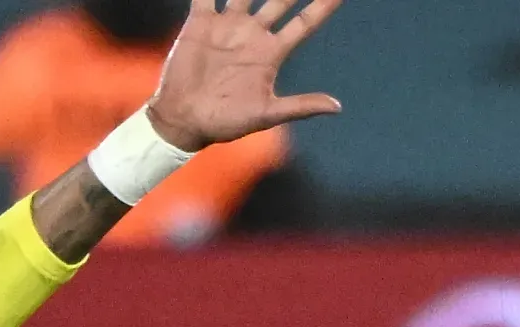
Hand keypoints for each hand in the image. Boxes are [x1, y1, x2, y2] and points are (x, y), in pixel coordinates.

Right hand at [146, 0, 343, 151]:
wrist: (182, 121)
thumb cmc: (224, 122)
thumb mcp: (265, 115)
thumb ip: (299, 106)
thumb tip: (336, 107)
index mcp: (271, 52)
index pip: (305, 21)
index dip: (324, 4)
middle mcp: (252, 34)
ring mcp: (227, 26)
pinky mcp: (201, 23)